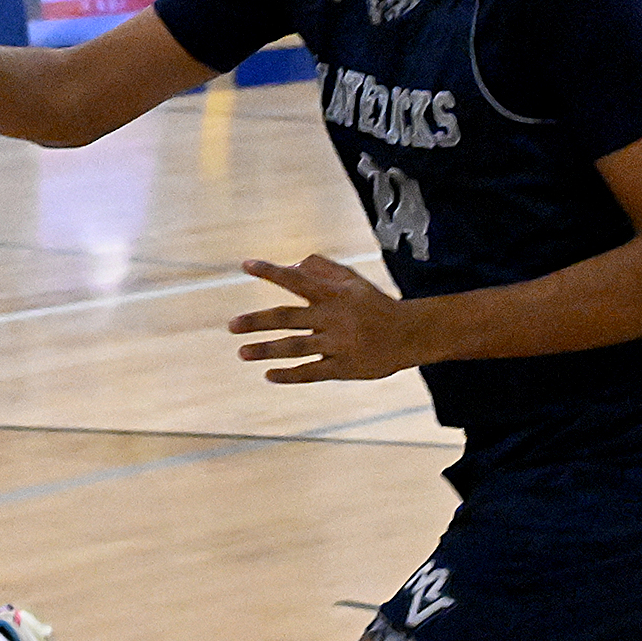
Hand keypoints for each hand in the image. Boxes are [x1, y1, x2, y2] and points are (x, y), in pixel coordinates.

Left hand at [228, 255, 419, 381]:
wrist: (410, 334)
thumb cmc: (374, 304)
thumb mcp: (351, 280)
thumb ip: (321, 270)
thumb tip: (291, 265)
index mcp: (332, 294)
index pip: (295, 280)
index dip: (270, 272)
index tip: (245, 265)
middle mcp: (332, 318)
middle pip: (287, 318)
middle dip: (257, 321)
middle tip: (231, 326)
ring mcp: (338, 344)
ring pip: (295, 347)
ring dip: (266, 350)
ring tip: (242, 352)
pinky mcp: (345, 367)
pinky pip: (313, 372)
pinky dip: (290, 375)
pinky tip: (269, 375)